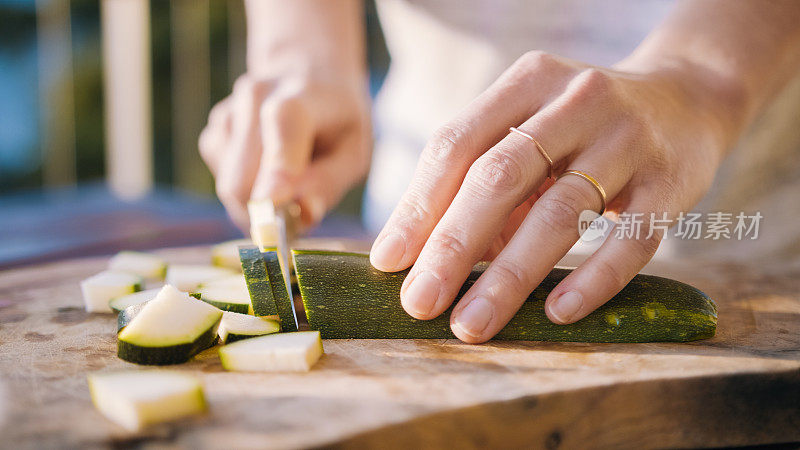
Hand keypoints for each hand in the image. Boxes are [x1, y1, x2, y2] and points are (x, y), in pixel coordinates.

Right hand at [199, 74, 370, 229]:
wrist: (307, 76)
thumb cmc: (337, 121)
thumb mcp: (353, 151)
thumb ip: (330, 182)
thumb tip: (305, 212)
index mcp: (302, 95)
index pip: (283, 124)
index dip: (277, 167)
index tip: (274, 203)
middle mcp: (255, 97)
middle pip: (243, 177)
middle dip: (267, 212)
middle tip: (298, 215)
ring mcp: (228, 113)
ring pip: (230, 186)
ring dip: (259, 202)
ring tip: (290, 182)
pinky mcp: (213, 131)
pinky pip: (223, 181)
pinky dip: (248, 190)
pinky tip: (269, 168)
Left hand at [370, 50, 737, 342]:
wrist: (688, 101)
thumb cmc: (583, 129)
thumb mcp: (531, 133)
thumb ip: (485, 185)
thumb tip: (430, 259)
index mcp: (526, 84)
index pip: (456, 144)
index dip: (418, 206)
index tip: (388, 262)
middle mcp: (575, 100)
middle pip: (499, 177)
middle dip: (452, 246)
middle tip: (419, 303)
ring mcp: (628, 138)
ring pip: (560, 212)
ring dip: (509, 275)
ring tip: (472, 323)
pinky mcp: (673, 180)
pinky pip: (632, 239)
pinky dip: (592, 279)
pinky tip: (557, 313)